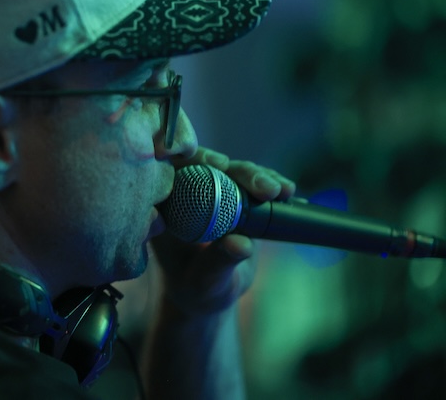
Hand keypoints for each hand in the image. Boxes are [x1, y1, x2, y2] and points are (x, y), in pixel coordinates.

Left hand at [150, 147, 295, 315]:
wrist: (211, 293)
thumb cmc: (198, 290)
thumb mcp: (206, 282)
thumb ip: (219, 262)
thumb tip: (241, 244)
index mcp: (165, 209)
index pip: (172, 170)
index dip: (195, 160)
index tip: (221, 165)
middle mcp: (185, 195)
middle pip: (209, 167)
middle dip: (239, 172)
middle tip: (266, 189)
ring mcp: (211, 194)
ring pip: (234, 172)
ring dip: (259, 177)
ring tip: (283, 191)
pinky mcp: (234, 198)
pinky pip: (251, 184)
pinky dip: (270, 185)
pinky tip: (289, 192)